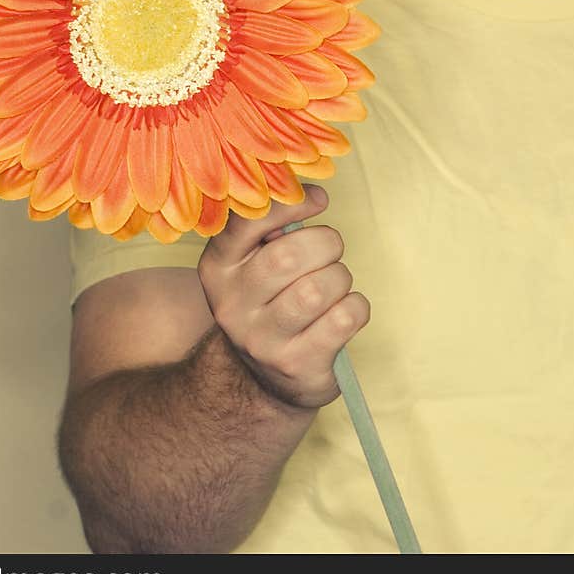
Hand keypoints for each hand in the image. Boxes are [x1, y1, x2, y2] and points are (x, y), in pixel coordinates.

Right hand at [197, 185, 369, 407]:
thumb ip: (270, 230)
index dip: (292, 203)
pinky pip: (344, 318)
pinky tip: (345, 312)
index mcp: (217, 268)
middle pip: (289, 256)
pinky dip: (356, 307)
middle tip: (331, 251)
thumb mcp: (252, 265)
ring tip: (334, 285)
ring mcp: (262, 339)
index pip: (249, 221)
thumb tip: (311, 194)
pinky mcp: (296, 364)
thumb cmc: (270, 303)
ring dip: (340, 278)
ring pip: (319, 288)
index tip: (319, 200)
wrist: (262, 378)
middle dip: (325, 244)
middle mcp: (231, 305)